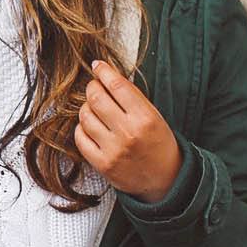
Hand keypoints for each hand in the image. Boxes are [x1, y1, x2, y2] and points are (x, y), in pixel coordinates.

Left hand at [74, 57, 183, 202]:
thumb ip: (132, 98)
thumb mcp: (154, 117)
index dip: (104, 72)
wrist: (165, 180)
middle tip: (95, 87)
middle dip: (92, 87)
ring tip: (94, 108)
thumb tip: (107, 76)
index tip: (98, 66)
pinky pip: (80, 138)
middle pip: (96, 98)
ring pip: (85, 117)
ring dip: (86, 108)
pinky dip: (82, 128)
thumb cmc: (160, 144)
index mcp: (145, 118)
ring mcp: (113, 150)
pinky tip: (90, 127)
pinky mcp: (102, 164)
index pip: (117, 85)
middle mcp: (128, 133)